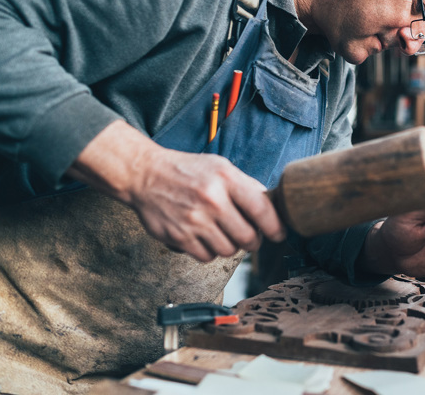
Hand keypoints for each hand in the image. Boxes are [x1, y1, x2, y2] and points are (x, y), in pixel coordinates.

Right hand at [68, 121, 285, 261]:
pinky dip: (209, 251)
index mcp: (226, 178)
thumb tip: (272, 205)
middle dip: (252, 241)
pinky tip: (205, 237)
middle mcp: (212, 199)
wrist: (145, 174)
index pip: (262, 209)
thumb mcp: (220, 166)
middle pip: (247, 237)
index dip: (275, 227)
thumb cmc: (188, 171)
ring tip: (222, 233)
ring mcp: (194, 220)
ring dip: (230, 246)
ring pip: (228, 250)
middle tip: (249, 236)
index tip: (279, 234)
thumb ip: (246, 185)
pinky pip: (206, 256)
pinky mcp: (179, 236)